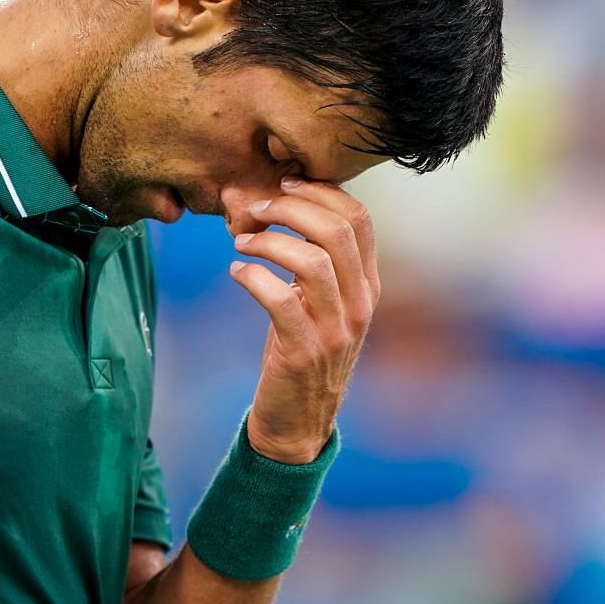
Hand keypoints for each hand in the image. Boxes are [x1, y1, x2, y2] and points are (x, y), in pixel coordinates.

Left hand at [228, 177, 379, 462]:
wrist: (299, 420)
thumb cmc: (300, 348)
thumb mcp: (316, 301)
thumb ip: (304, 256)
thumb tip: (257, 199)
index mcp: (368, 284)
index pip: (359, 218)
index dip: (320, 191)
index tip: (284, 183)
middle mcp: (361, 303)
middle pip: (338, 231)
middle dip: (291, 207)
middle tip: (255, 208)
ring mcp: (336, 329)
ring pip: (311, 261)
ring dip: (268, 241)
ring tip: (240, 241)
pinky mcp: (304, 351)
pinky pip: (280, 299)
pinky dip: (253, 277)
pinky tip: (237, 272)